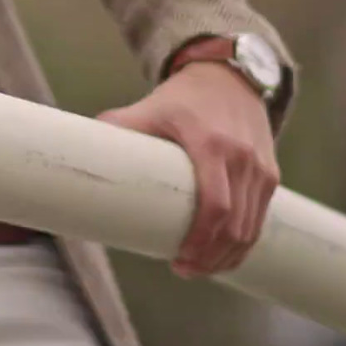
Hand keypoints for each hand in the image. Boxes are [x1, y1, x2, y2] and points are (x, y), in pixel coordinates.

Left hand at [98, 62, 277, 278]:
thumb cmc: (182, 98)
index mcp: (210, 144)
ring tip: (200, 268)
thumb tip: (75, 153)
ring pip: (251, 228)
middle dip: (211, 257)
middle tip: (184, 270)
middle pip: (235, 226)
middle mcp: (241, 158)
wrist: (228, 76)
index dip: (200, 240)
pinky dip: (244, 242)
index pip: (215, 205)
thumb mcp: (150, 108)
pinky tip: (225, 256)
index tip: (180, 260)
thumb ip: (119, 128)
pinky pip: (261, 218)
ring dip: (228, 256)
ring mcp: (260, 167)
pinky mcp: (270, 174)